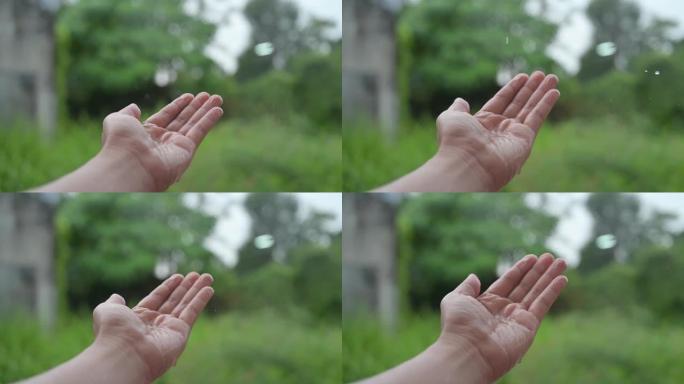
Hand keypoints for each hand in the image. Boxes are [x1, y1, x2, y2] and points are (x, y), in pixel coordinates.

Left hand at [92, 272, 213, 380]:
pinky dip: (200, 300)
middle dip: (186, 287)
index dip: (167, 287)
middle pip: (174, 300)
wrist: (124, 354)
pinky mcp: (180, 333)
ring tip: (208, 277)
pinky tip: (209, 289)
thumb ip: (113, 302)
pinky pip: (192, 313)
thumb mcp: (107, 311)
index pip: (156, 298)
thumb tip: (117, 296)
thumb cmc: (113, 332)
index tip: (179, 276)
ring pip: (186, 305)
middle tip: (196, 275)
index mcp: (139, 318)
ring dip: (197, 290)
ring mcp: (169, 329)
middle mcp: (155, 324)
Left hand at [101, 93, 223, 189]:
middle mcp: (163, 140)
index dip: (178, 105)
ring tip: (217, 98)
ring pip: (194, 124)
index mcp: (147, 133)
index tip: (189, 96)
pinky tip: (218, 110)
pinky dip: (209, 120)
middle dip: (196, 107)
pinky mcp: (186, 151)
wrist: (130, 164)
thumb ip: (127, 112)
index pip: (166, 116)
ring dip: (206, 111)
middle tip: (208, 96)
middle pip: (183, 119)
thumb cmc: (121, 143)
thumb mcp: (118, 120)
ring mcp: (175, 146)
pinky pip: (199, 132)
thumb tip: (135, 106)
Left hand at [435, 71, 559, 189]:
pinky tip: (554, 91)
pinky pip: (537, 118)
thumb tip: (460, 100)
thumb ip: (457, 108)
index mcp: (482, 122)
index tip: (523, 76)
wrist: (466, 164)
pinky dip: (546, 104)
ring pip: (530, 109)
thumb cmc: (456, 141)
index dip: (512, 88)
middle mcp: (499, 129)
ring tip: (552, 77)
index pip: (500, 101)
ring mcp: (513, 135)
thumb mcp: (450, 118)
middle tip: (541, 73)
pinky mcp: (525, 140)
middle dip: (530, 89)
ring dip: (541, 93)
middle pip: (518, 104)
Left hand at [438, 253, 566, 381]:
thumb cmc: (459, 325)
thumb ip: (466, 287)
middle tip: (550, 256)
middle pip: (525, 285)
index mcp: (487, 302)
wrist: (468, 351)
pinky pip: (543, 304)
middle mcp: (504, 309)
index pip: (508, 281)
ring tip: (562, 261)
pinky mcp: (529, 326)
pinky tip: (562, 278)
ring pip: (537, 292)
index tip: (532, 257)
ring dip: (549, 277)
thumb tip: (474, 276)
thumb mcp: (455, 299)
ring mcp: (518, 318)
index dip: (520, 269)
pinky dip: (552, 291)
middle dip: (538, 270)